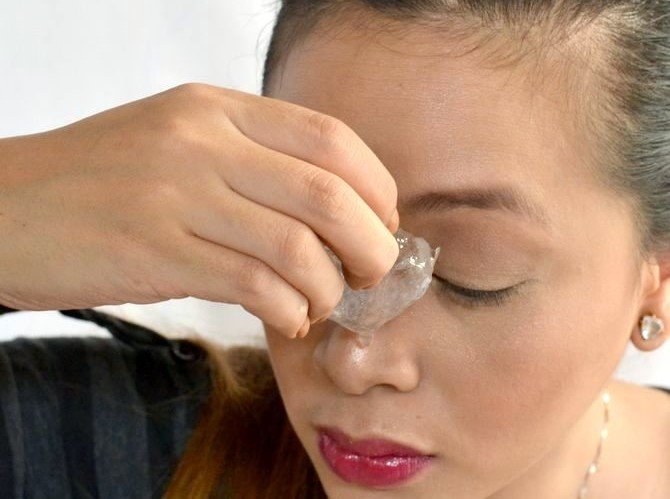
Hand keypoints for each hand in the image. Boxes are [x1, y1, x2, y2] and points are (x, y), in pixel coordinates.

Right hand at [0, 83, 398, 337]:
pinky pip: (252, 284)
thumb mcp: (181, 141)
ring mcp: (177, 195)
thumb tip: (334, 209)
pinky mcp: (155, 251)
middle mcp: (202, 142)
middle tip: (371, 272)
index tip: (381, 222)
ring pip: (295, 246)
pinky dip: (287, 308)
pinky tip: (286, 316)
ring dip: (328, 286)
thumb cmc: (103, 179)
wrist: (6, 205)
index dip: (375, 186)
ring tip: (320, 302)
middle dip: (370, 244)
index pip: (330, 139)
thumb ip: (252, 162)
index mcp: (217, 109)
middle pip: (327, 194)